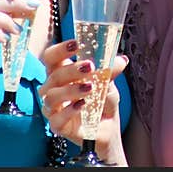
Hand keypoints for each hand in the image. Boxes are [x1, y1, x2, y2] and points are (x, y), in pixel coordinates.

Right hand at [39, 39, 127, 160]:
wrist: (107, 127)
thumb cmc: (102, 100)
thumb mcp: (109, 82)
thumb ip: (110, 71)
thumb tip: (121, 60)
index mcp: (61, 73)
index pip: (51, 57)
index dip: (59, 49)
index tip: (76, 44)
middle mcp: (53, 89)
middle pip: (53, 75)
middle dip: (71, 69)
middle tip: (90, 66)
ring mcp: (53, 108)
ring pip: (51, 97)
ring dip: (71, 90)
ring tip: (90, 87)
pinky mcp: (58, 126)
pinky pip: (56, 119)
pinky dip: (69, 111)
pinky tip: (83, 105)